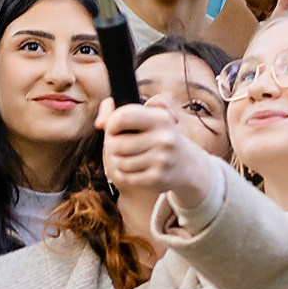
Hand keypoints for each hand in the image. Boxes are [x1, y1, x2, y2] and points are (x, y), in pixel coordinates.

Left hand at [97, 99, 215, 208]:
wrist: (187, 165)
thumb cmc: (160, 136)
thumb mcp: (149, 115)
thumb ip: (119, 110)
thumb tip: (99, 123)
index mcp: (161, 118)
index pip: (121, 118)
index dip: (111, 124)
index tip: (115, 128)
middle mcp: (164, 139)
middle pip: (116, 144)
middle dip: (112, 145)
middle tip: (120, 145)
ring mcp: (162, 160)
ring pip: (120, 162)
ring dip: (119, 161)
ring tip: (130, 157)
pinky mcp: (158, 178)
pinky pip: (126, 177)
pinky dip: (125, 174)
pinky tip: (135, 169)